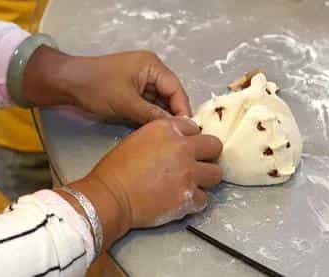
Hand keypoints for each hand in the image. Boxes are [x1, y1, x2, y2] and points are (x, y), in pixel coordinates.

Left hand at [23, 48, 190, 124]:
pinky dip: (149, 117)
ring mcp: (140, 81)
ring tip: (168, 138)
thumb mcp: (127, 103)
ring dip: (160, 118)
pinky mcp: (131, 91)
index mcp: (152, 65)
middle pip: (169, 96)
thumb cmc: (97, 87)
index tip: (189, 132)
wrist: (67, 83)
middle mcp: (150, 70)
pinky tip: (153, 132)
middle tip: (180, 138)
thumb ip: (153, 115)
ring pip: (158, 102)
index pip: (176, 89)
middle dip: (173, 115)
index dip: (183, 110)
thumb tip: (176, 128)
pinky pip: (147, 104)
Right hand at [67, 117, 222, 247]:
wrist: (112, 195)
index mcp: (168, 129)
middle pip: (215, 146)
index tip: (185, 146)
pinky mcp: (190, 197)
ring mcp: (189, 173)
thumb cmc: (116, 167)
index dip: (190, 138)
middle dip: (207, 155)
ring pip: (216, 174)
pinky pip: (205, 199)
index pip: (194, 127)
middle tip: (196, 164)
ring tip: (190, 184)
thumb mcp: (138, 138)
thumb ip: (162, 137)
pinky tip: (181, 200)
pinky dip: (195, 201)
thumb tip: (177, 142)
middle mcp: (183, 148)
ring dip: (205, 179)